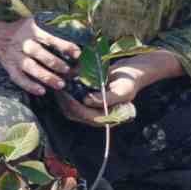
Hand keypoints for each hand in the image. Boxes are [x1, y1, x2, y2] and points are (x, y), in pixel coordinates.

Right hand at [0, 16, 80, 96]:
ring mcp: (15, 56)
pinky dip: (29, 86)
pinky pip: (18, 78)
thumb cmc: (24, 31)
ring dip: (45, 76)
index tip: (77, 53)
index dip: (63, 45)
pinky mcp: (10, 67)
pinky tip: (41, 91)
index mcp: (32, 29)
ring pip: (30, 67)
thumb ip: (53, 26)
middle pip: (39, 53)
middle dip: (55, 63)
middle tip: (69, 70)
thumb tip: (81, 30)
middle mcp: (23, 42)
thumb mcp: (35, 22)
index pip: (49, 37)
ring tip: (60, 84)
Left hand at [55, 53, 180, 124]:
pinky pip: (72, 100)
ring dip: (63, 98)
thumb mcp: (122, 90)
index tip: (65, 93)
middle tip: (57, 88)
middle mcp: (97, 115)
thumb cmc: (130, 81)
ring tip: (58, 85)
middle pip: (74, 114)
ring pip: (70, 109)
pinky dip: (66, 93)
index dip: (73, 105)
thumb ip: (106, 98)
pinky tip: (63, 82)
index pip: (85, 115)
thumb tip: (87, 101)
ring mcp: (92, 108)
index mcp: (107, 117)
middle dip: (64, 102)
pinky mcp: (87, 100)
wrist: (132, 72)